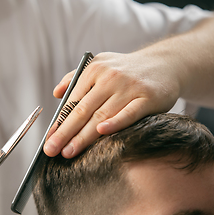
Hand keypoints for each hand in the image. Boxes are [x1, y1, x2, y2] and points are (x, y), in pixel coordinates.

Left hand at [44, 51, 180, 157]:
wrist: (165, 63)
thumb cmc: (126, 69)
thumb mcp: (99, 64)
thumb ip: (75, 78)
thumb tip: (56, 94)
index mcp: (93, 70)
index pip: (72, 101)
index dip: (59, 122)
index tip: (48, 139)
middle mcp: (109, 77)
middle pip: (83, 110)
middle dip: (65, 132)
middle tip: (52, 150)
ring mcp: (129, 87)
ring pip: (102, 115)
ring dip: (84, 135)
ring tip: (69, 151)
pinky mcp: (148, 97)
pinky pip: (129, 113)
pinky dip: (115, 122)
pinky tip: (101, 132)